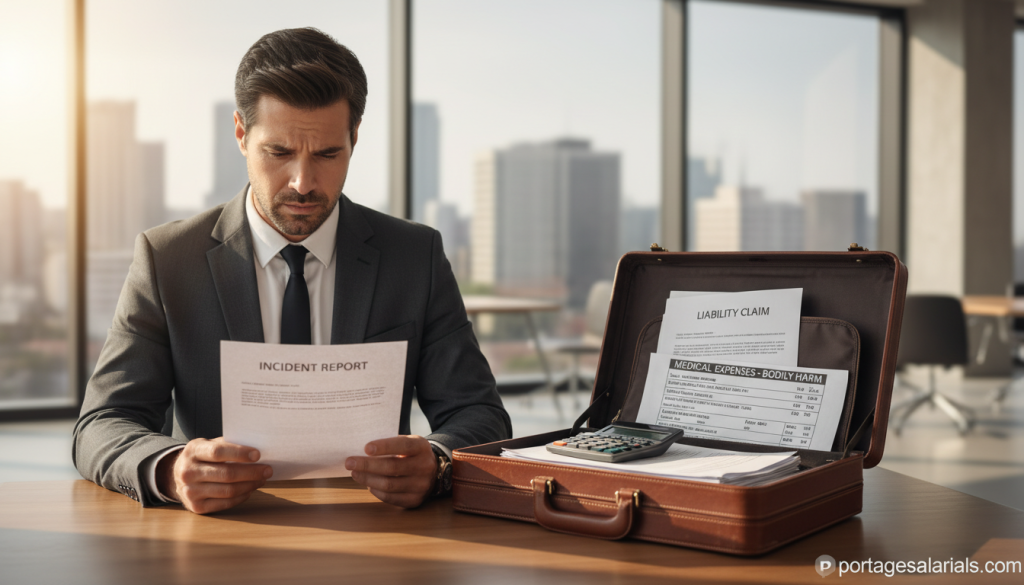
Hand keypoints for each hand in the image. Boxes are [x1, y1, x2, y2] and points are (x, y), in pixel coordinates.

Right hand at [156, 437, 272, 514]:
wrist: (177, 476)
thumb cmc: (202, 457)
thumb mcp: (208, 444)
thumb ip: (228, 445)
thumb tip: (257, 450)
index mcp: (193, 451)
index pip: (218, 452)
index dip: (239, 453)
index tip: (258, 454)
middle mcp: (188, 472)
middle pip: (226, 474)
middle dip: (251, 472)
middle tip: (268, 470)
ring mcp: (190, 491)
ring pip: (228, 490)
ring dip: (250, 485)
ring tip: (261, 479)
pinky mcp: (196, 507)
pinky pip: (225, 503)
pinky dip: (241, 496)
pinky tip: (250, 489)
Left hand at [346, 435, 437, 508]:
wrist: (433, 472)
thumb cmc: (412, 454)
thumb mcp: (408, 442)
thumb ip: (391, 444)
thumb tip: (362, 451)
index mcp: (422, 447)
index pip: (403, 446)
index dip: (384, 446)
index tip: (365, 448)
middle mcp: (424, 467)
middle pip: (392, 467)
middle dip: (367, 465)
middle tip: (349, 462)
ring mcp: (421, 485)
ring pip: (389, 484)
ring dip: (368, 479)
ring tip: (355, 473)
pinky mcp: (415, 500)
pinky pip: (391, 498)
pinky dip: (376, 491)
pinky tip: (368, 484)